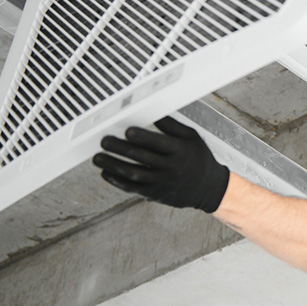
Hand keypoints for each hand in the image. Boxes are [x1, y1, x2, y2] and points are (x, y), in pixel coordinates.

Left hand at [93, 116, 229, 212]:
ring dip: (113, 165)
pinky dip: (117, 181)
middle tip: (104, 141)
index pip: (159, 143)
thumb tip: (152, 112)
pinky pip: (133, 188)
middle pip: (142, 157)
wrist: (208, 187)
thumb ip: (171, 125)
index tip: (127, 131)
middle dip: (120, 149)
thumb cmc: (199, 158)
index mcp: (181, 151)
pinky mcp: (155, 194)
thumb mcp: (191, 137)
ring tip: (98, 157)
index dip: (142, 137)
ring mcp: (162, 183)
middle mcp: (172, 168)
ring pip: (134, 174)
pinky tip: (106, 173)